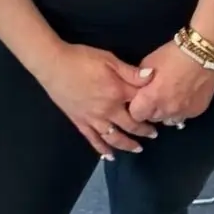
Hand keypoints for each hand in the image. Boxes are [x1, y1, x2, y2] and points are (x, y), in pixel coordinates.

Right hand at [39, 43, 157, 158]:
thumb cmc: (81, 58)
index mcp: (117, 92)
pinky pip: (93, 140)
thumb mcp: (108, 58)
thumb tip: (152, 77)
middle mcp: (108, 110)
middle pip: (131, 125)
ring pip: (114, 137)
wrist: (53, 64)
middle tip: (153, 134)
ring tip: (137, 148)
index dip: (152, 108)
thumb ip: (130, 71)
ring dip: (128, 144)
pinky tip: (109, 156)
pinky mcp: (79, 122)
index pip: (141, 104)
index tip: (160, 113)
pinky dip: (102, 149)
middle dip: (144, 130)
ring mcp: (93, 118)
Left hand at [127, 40, 213, 125]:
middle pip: (152, 118)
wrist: (202, 54)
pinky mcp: (197, 111)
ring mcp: (184, 113)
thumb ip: (140, 80)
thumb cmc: (172, 55)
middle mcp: (168, 110)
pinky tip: (181, 98)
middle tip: (152, 96)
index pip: (136, 114)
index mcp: (153, 97)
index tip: (137, 100)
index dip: (135, 107)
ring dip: (165, 112)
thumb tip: (139, 89)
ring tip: (167, 98)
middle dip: (149, 110)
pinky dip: (179, 110)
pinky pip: (183, 117)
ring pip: (168, 121)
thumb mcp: (148, 62)